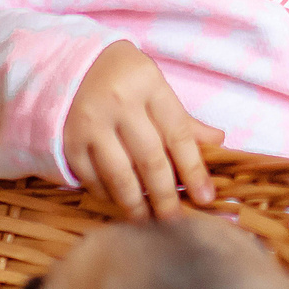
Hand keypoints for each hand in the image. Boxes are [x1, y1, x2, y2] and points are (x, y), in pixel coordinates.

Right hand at [61, 42, 222, 215]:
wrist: (76, 66)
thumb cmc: (127, 81)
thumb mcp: (158, 89)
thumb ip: (184, 120)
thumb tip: (218, 143)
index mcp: (149, 85)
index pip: (178, 135)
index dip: (195, 170)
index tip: (206, 198)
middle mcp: (118, 103)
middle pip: (150, 160)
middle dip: (166, 196)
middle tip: (176, 220)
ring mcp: (90, 123)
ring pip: (119, 175)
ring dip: (137, 204)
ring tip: (149, 221)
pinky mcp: (69, 142)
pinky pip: (92, 179)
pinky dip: (109, 196)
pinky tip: (121, 203)